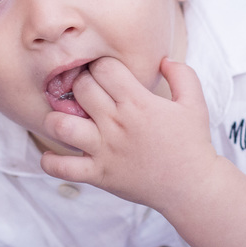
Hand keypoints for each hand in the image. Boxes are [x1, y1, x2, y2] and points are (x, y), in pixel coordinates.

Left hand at [38, 57, 223, 210]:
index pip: (103, 68)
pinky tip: (53, 155)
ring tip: (65, 119)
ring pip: (60, 125)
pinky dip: (50, 162)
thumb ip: (182, 74)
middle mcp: (116, 123)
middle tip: (86, 92)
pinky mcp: (98, 174)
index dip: (100, 65)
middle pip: (80, 88)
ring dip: (56, 118)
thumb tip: (163, 59)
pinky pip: (62, 168)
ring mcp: (104, 150)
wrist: (192, 187)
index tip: (104, 74)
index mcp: (137, 102)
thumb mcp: (194, 103)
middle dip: (79, 84)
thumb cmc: (192, 143)